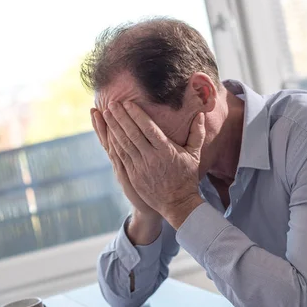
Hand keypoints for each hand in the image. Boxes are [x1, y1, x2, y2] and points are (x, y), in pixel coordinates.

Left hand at [102, 101, 204, 228]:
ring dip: (114, 127)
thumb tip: (200, 115)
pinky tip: (108, 133)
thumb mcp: (195, 155)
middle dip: (121, 117)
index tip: (128, 103)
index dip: (137, 115)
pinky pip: (121, 156)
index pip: (149, 128)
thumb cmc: (187, 178)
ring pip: (124, 144)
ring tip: (106, 113)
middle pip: (133, 133)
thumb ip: (197, 134)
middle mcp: (151, 157)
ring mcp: (140, 167)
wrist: (177, 204)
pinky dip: (114, 143)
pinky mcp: (133, 176)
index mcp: (166, 150)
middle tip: (112, 103)